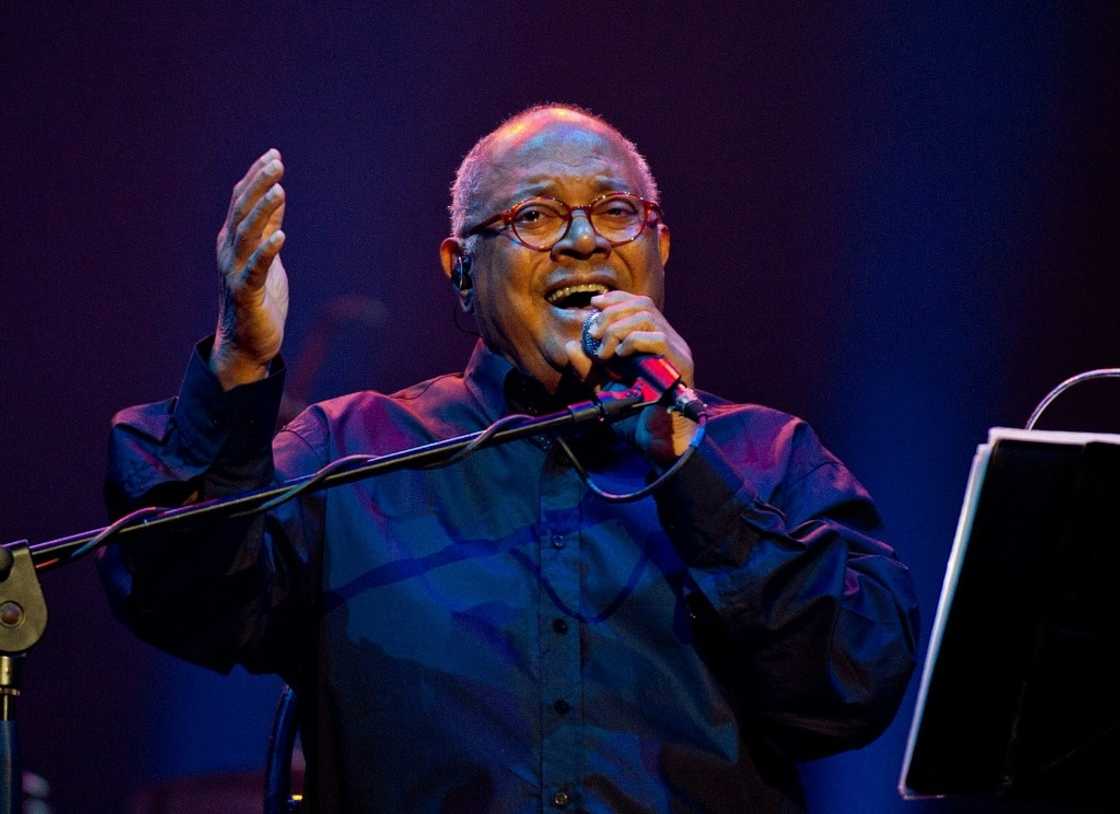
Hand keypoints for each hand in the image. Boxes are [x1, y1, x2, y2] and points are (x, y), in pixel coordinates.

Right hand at [211, 148, 288, 388]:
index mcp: (233, 241)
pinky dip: (266, 251)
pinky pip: (255, 269)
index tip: (273, 155)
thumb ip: (269, 226)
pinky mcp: (246, 295)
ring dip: (262, 210)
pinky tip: (281, 236)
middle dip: (258, 185)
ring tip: (278, 189)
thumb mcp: (266, 255)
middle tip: (276, 163)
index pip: (241, 201)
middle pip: (242, 211)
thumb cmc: (258, 298)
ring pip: (246, 235)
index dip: (255, 178)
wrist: (247, 344)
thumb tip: (276, 193)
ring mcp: (235, 272)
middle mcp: (229, 252)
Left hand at [564, 291, 697, 462]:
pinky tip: (619, 356)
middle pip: (642, 305)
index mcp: (655, 343)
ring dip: (618, 328)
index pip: (639, 305)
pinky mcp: (681, 364)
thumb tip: (570, 346)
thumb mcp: (603, 388)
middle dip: (612, 314)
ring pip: (648, 317)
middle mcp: (670, 342)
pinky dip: (633, 342)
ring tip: (604, 351)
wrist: (655, 442)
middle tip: (594, 333)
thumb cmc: (634, 418)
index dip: (616, 299)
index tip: (594, 304)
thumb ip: (589, 368)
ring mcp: (677, 352)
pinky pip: (657, 339)